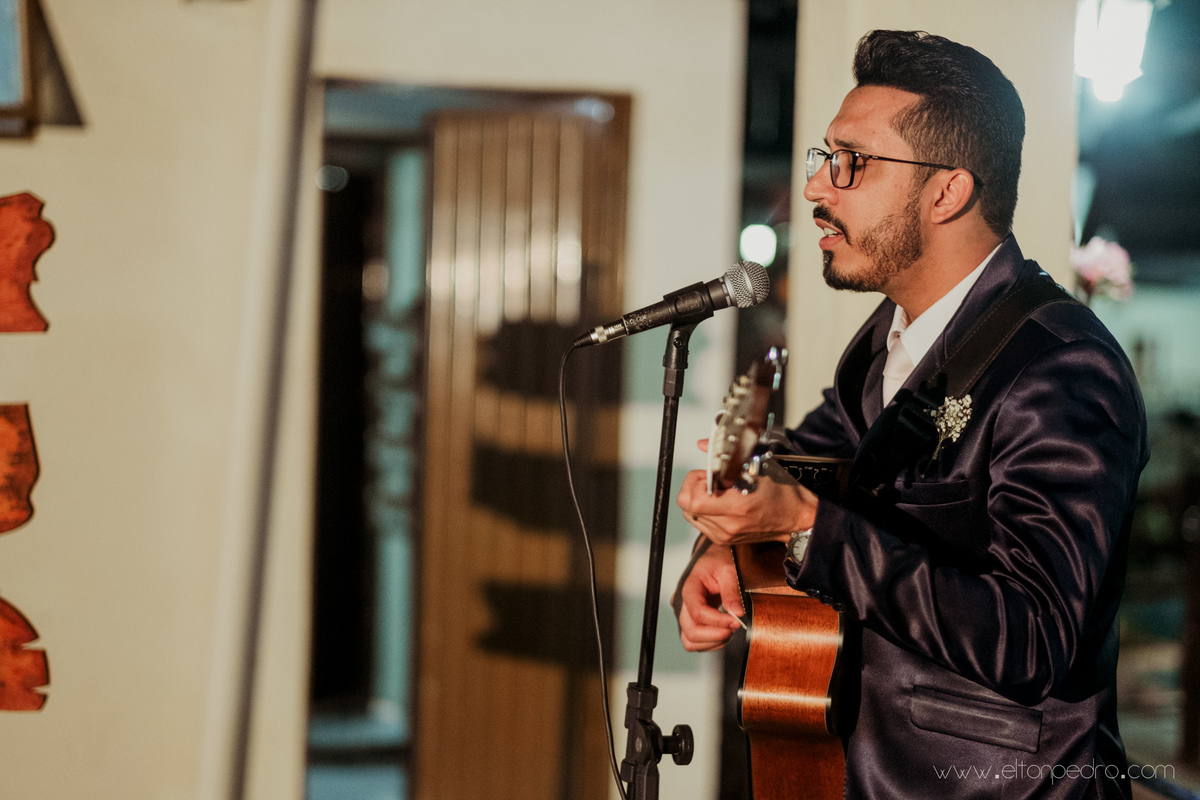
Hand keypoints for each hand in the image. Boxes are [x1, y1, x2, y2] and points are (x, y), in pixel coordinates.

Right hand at [675, 543, 743, 651]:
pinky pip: (694, 642)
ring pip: (690, 641)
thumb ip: (732, 591)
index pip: (698, 613)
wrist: (714, 559)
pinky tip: (723, 634)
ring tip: (729, 631)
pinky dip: (710, 644)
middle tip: (735, 627)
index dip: (718, 621)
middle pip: (691, 631)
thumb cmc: (719, 561)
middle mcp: (683, 603)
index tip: (736, 621)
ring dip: (712, 642)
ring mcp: (685, 615)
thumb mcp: (728, 570)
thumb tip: (738, 613)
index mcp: (689, 588)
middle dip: (715, 634)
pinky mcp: (691, 622)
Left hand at [677, 453, 818, 546]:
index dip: (693, 483)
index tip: (706, 475)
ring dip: (699, 500)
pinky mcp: (723, 539)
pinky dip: (705, 510)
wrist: (795, 518)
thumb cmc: (782, 494)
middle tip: (711, 481)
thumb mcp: (757, 466)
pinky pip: (700, 522)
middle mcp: (728, 525)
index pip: (691, 500)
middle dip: (695, 489)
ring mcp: (724, 535)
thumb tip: (704, 445)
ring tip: (718, 492)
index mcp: (736, 507)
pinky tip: (721, 502)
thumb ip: (726, 456)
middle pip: (687, 507)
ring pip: (691, 514)